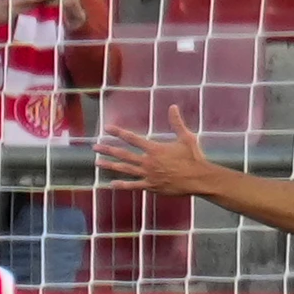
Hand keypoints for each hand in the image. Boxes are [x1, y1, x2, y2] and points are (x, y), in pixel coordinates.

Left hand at [95, 105, 214, 193]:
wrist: (198, 178)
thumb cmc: (193, 157)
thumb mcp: (186, 137)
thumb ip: (177, 122)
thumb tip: (173, 107)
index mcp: (154, 149)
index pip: (132, 138)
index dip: (118, 133)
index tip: (107, 129)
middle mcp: (148, 161)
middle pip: (123, 154)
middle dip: (108, 150)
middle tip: (95, 147)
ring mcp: (148, 175)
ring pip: (125, 169)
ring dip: (110, 165)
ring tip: (97, 163)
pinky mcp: (152, 186)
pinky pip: (134, 186)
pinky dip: (122, 185)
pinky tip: (111, 184)